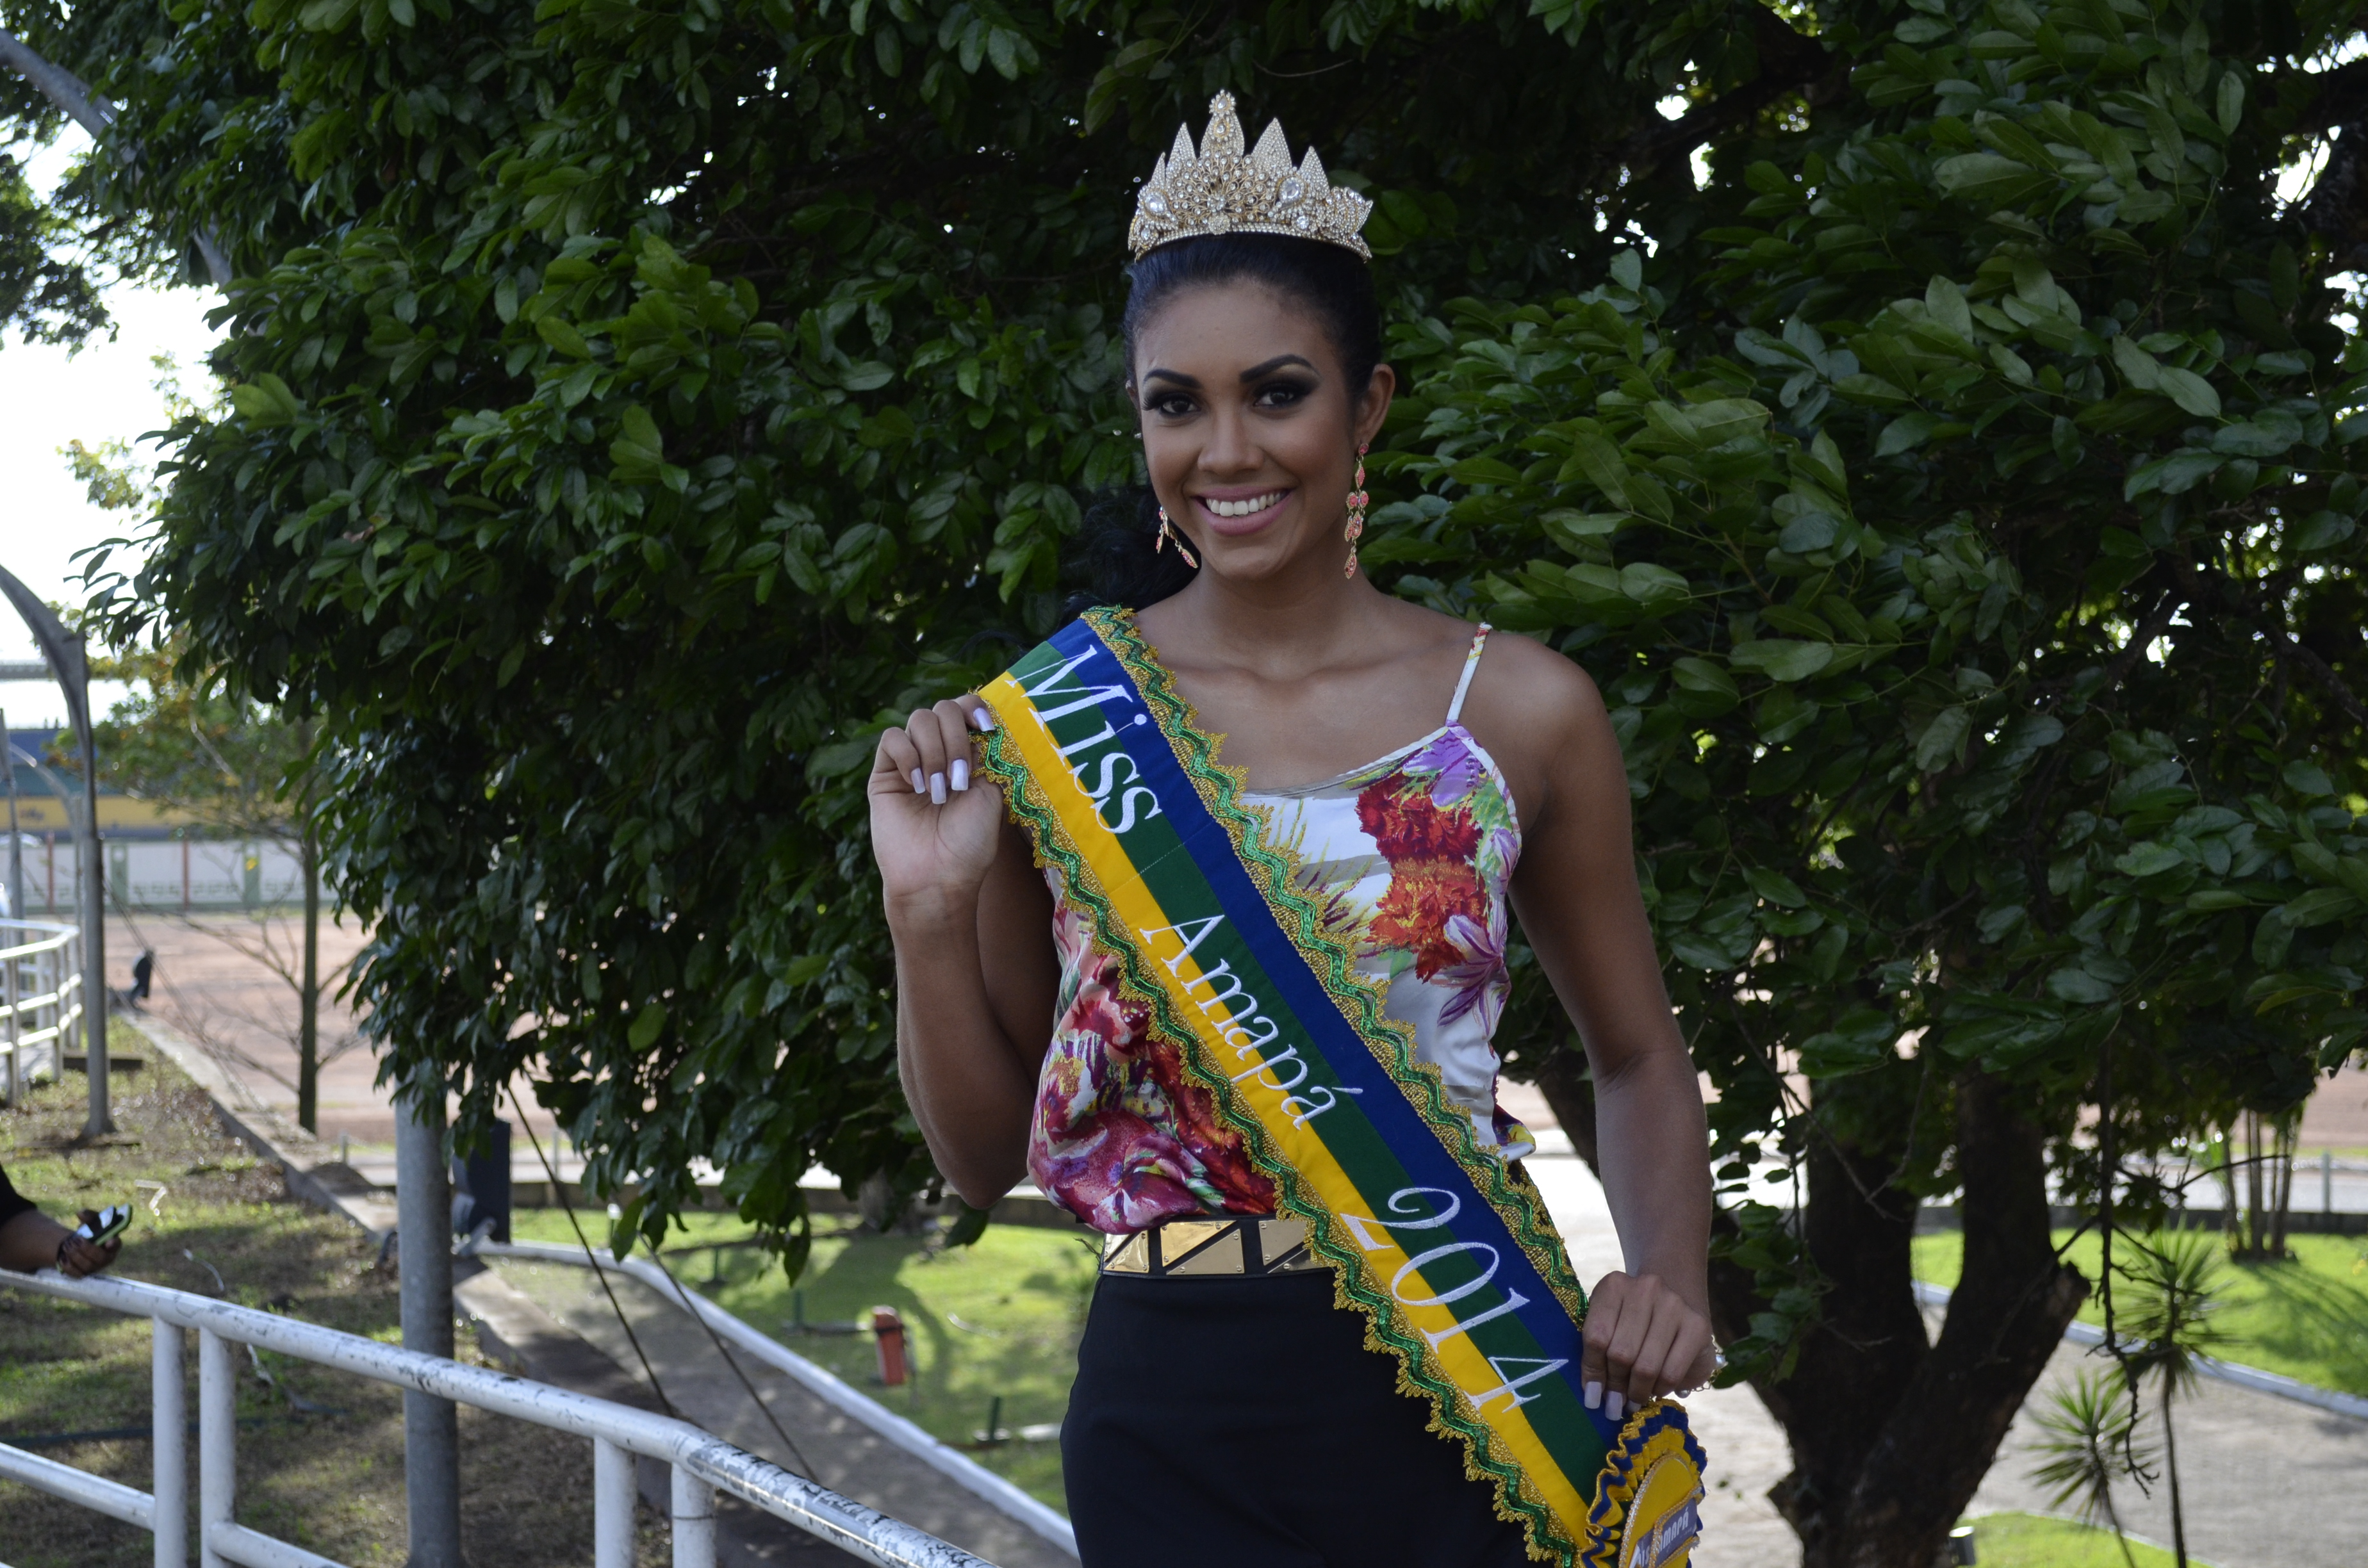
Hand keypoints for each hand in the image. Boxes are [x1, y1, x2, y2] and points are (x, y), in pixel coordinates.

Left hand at [56, 1212, 120, 1278]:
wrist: (76, 1242)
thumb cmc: (89, 1230)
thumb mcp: (90, 1221)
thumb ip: (88, 1216)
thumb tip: (80, 1213)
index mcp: (112, 1243)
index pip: (117, 1245)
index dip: (114, 1244)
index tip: (108, 1242)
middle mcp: (107, 1258)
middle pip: (101, 1258)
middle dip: (87, 1249)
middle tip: (75, 1240)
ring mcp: (95, 1267)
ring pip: (87, 1267)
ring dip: (75, 1255)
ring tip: (66, 1245)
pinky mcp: (83, 1274)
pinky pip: (76, 1273)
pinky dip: (67, 1265)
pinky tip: (62, 1257)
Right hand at [869, 697, 1004, 914]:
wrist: (937, 878)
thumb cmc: (968, 844)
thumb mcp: (990, 794)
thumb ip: (985, 754)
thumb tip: (977, 723)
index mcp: (969, 755)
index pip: (966, 710)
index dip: (974, 708)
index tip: (986, 727)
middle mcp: (940, 753)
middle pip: (944, 709)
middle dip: (957, 738)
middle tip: (961, 779)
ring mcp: (911, 762)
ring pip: (919, 719)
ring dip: (935, 751)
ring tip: (941, 791)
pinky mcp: (885, 774)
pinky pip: (892, 739)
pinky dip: (909, 755)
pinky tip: (917, 785)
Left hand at [1581, 1270, 1716, 1421]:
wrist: (1677, 1298)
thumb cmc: (1635, 1319)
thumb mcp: (1611, 1323)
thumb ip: (1599, 1351)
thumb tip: (1594, 1396)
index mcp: (1614, 1286)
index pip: (1596, 1337)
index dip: (1593, 1372)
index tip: (1593, 1397)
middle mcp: (1645, 1289)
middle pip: (1621, 1353)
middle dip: (1616, 1386)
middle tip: (1614, 1405)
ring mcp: (1674, 1305)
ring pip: (1646, 1366)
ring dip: (1637, 1392)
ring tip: (1633, 1402)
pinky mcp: (1697, 1325)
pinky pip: (1671, 1372)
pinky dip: (1660, 1389)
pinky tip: (1655, 1390)